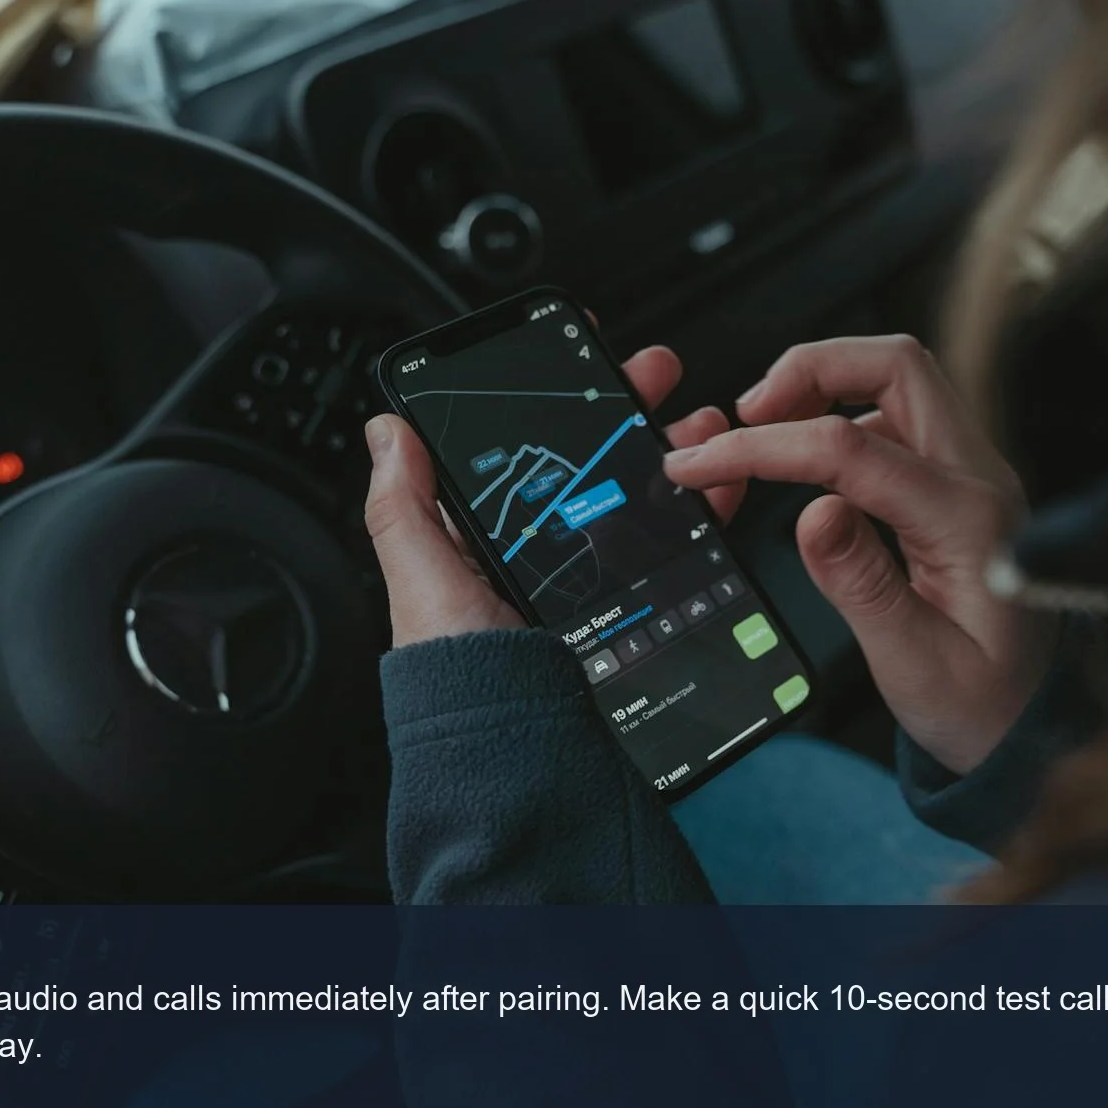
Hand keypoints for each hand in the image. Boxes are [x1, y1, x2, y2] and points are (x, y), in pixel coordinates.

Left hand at [364, 345, 742, 647]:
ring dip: (682, 450)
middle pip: (600, 463)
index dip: (562, 399)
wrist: (528, 755)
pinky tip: (719, 488)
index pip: (531, 453)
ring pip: (649, 496)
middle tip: (658, 373)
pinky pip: (682, 549)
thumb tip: (388, 429)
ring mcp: (603, 582)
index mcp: (492, 543)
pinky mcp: (647, 611)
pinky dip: (707, 511)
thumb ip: (405, 509)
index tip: (590, 353)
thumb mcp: (423, 586)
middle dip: (633, 408)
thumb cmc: (468, 680)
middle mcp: (550, 557)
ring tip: (704, 425)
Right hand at [663, 335, 1054, 774]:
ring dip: (824, 386)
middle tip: (744, 415)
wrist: (1037, 722)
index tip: (705, 463)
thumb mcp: (915, 665)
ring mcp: (972, 475)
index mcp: (970, 522)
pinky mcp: (956, 485)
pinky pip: (897, 421)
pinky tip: (805, 461)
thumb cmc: (985, 703)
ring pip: (897, 381)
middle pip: (896, 366)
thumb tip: (811, 514)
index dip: (765, 446)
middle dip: (809, 370)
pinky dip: (840, 419)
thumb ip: (863, 586)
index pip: (851, 448)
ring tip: (763, 431)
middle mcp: (980, 480)